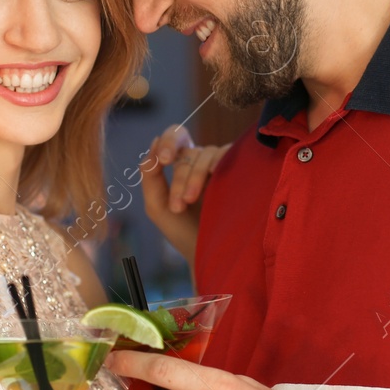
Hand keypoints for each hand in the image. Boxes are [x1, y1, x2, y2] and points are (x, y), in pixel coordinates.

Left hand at [139, 125, 229, 266]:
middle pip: (188, 151)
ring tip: (188, 202)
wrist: (206, 252)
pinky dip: (217, 165)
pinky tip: (213, 180)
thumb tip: (154, 143)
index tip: (164, 160)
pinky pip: (227, 155)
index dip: (169, 142)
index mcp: (181, 162)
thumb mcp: (157, 205)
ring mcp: (221, 163)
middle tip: (177, 204)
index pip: (176, 137)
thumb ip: (150, 176)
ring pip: (205, 155)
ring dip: (194, 178)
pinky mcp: (239, 170)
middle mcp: (201, 159)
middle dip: (180, 177)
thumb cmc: (181, 230)